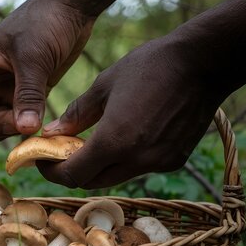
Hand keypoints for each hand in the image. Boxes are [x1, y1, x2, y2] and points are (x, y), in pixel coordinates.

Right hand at [0, 0, 94, 154]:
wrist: (70, 8)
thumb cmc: (46, 22)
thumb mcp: (35, 57)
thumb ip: (28, 94)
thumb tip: (25, 129)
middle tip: (22, 124)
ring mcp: (4, 88)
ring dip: (10, 128)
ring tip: (34, 119)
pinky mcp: (24, 95)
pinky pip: (16, 120)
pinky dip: (24, 127)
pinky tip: (40, 124)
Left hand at [38, 36, 224, 188]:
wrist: (202, 64)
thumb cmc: (148, 67)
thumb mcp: (104, 86)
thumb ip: (75, 115)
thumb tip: (51, 133)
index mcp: (114, 141)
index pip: (73, 175)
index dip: (52, 172)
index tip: (43, 160)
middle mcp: (137, 161)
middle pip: (92, 181)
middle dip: (72, 171)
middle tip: (62, 153)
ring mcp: (158, 164)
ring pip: (116, 177)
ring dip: (98, 167)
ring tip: (91, 143)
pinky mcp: (174, 161)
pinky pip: (139, 168)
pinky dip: (124, 160)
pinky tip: (125, 138)